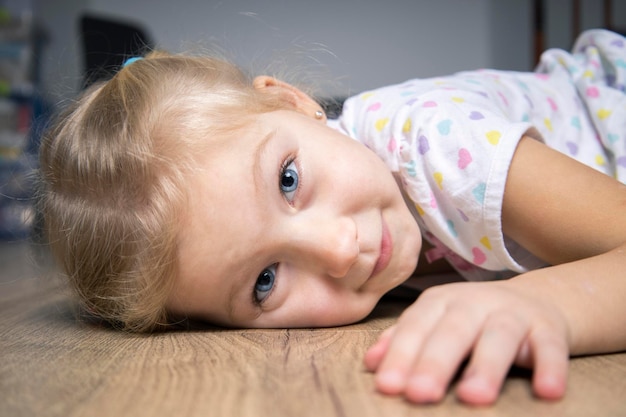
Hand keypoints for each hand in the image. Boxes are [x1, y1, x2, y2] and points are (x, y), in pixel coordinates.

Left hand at [364, 280, 569, 404]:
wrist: (531, 300)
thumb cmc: (469, 320)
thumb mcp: (434, 323)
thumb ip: (403, 341)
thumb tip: (371, 363)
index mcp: (440, 302)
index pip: (416, 327)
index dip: (401, 355)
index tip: (387, 386)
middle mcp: (474, 303)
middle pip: (452, 330)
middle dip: (435, 362)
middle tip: (419, 394)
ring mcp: (512, 313)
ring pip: (498, 336)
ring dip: (486, 366)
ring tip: (473, 397)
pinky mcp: (548, 328)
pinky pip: (550, 346)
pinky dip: (550, 367)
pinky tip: (547, 392)